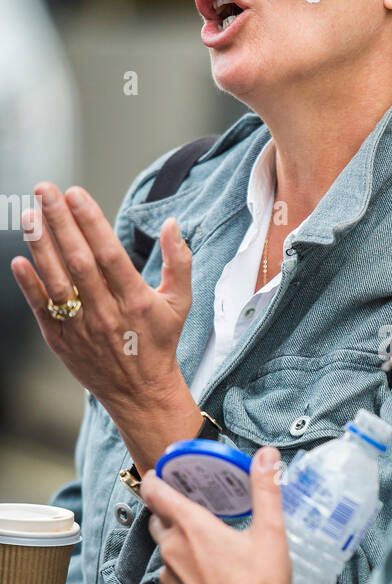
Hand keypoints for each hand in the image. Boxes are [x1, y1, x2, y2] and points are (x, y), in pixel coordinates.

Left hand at [12, 184, 192, 414]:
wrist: (140, 393)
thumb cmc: (159, 342)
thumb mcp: (180, 302)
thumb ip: (179, 262)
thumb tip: (171, 224)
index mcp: (137, 300)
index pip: (110, 254)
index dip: (91, 222)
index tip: (76, 193)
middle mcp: (107, 313)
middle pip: (80, 261)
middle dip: (61, 222)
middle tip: (45, 190)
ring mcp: (82, 328)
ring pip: (57, 281)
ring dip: (41, 247)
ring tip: (29, 216)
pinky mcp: (61, 341)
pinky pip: (42, 309)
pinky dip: (29, 286)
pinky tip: (19, 261)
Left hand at [141, 447, 292, 583]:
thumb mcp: (270, 533)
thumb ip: (266, 489)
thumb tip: (266, 456)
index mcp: (192, 527)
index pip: (156, 492)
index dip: (155, 479)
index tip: (162, 475)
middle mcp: (172, 551)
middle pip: (158, 520)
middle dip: (170, 513)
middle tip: (194, 512)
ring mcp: (167, 580)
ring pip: (165, 554)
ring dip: (180, 549)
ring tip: (209, 555)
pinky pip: (170, 583)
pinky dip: (183, 578)